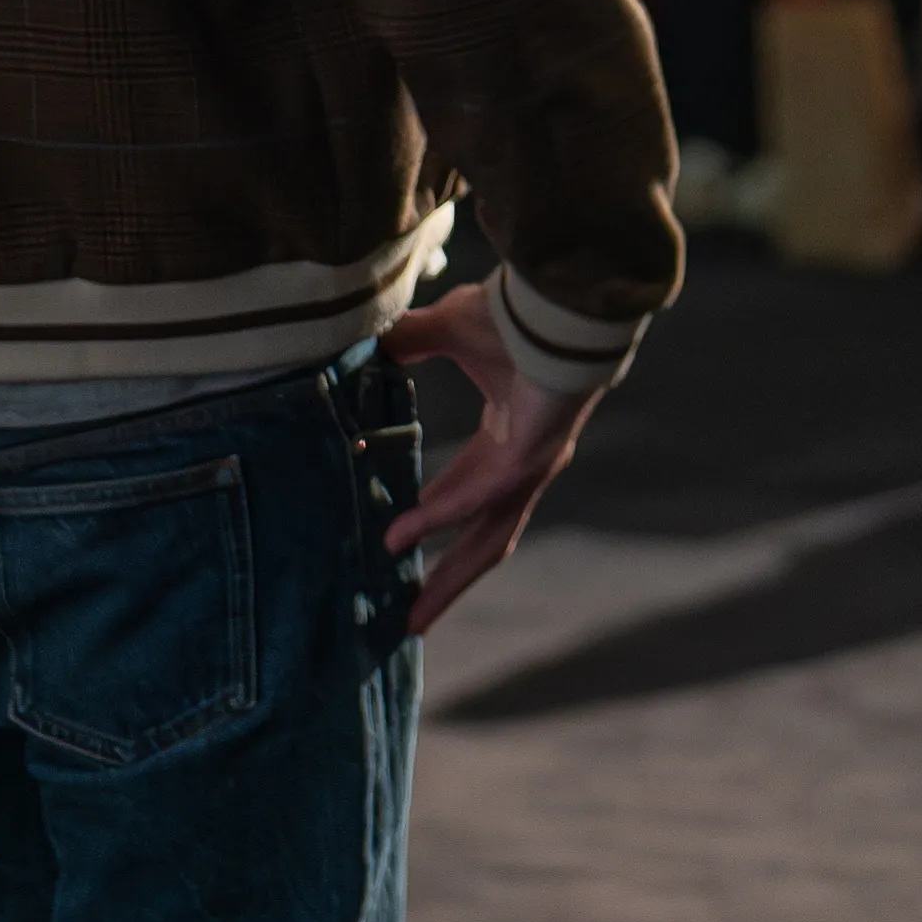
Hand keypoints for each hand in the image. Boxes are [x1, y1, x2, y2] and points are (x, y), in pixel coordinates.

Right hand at [378, 282, 603, 636]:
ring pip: (486, 538)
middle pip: (483, 540)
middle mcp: (523, 465)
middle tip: (410, 622)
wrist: (554, 299)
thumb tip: (367, 342)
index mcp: (509, 439)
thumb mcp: (447, 330)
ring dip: (448, 577)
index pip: (470, 497)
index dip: (435, 522)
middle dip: (447, 581)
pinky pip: (477, 497)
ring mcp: (529, 466)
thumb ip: (408, 341)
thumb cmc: (515, 314)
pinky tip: (402, 536)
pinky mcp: (528, 456)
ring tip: (412, 618)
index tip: (398, 548)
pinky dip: (439, 518)